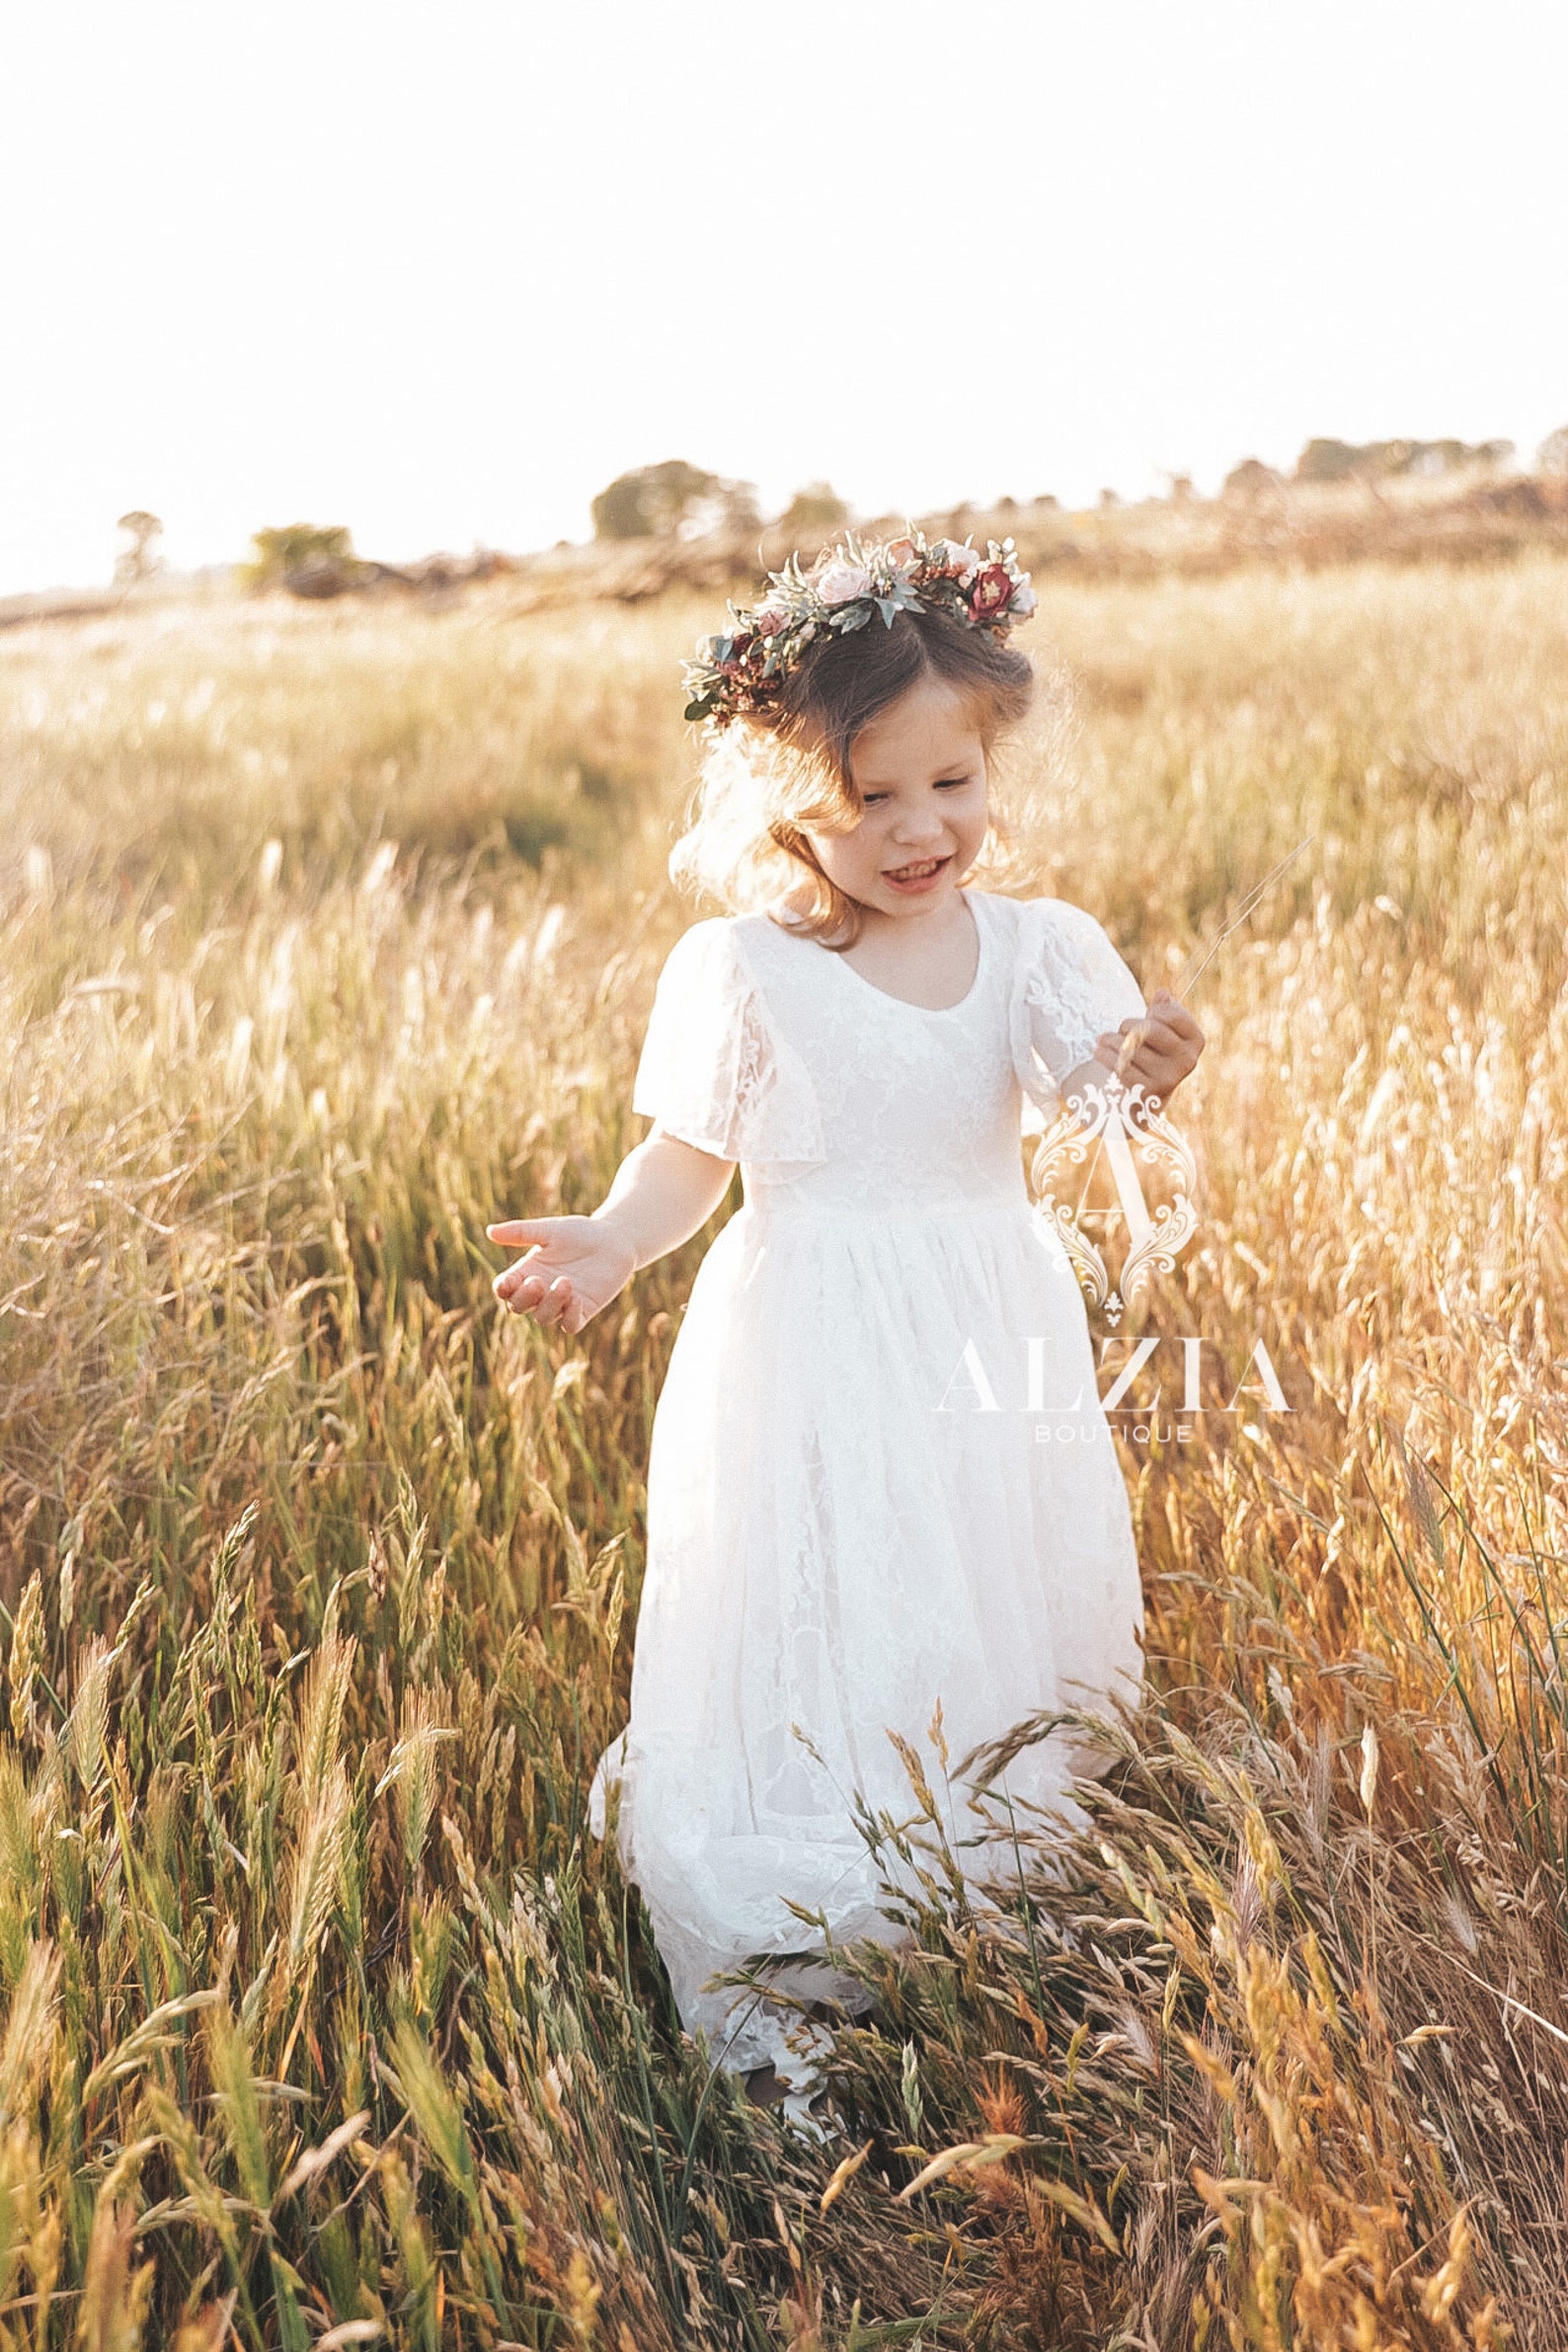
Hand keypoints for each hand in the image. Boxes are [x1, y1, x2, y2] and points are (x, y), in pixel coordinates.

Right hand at [485, 1215, 638, 1336]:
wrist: (614, 1239)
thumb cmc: (579, 1233)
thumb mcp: (549, 1229)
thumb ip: (521, 1232)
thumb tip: (489, 1231)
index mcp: (527, 1272)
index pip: (505, 1289)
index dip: (503, 1289)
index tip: (509, 1281)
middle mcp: (540, 1291)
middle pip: (519, 1307)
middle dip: (524, 1298)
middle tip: (537, 1281)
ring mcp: (561, 1303)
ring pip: (543, 1318)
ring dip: (550, 1304)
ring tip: (565, 1282)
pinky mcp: (582, 1310)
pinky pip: (570, 1325)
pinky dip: (569, 1317)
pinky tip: (576, 1298)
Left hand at [1098, 988, 1205, 1103]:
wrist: (1147, 1090)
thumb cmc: (1154, 1050)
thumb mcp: (1163, 1028)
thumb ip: (1164, 1009)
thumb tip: (1162, 993)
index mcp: (1195, 1041)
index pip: (1174, 1015)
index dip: (1155, 1011)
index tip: (1148, 1014)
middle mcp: (1187, 1060)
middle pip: (1152, 1030)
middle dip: (1130, 1024)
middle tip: (1122, 1027)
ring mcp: (1169, 1078)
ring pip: (1132, 1047)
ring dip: (1112, 1039)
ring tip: (1105, 1039)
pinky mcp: (1148, 1091)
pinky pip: (1121, 1066)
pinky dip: (1105, 1055)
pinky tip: (1099, 1050)